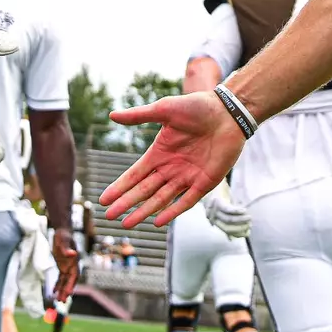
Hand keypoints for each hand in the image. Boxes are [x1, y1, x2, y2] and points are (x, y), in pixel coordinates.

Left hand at [50, 227, 78, 300]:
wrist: (62, 232)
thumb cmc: (63, 236)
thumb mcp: (64, 241)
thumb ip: (67, 248)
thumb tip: (73, 254)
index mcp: (74, 262)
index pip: (74, 276)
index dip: (71, 285)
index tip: (68, 293)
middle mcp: (72, 266)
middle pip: (70, 281)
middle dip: (66, 291)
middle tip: (62, 301)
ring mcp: (67, 267)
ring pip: (65, 281)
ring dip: (62, 290)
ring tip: (58, 301)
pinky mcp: (62, 266)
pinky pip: (60, 278)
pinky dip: (57, 285)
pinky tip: (53, 292)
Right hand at [99, 91, 244, 227]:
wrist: (227, 112)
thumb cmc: (196, 107)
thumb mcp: (164, 109)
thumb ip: (139, 116)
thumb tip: (112, 115)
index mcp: (159, 153)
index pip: (134, 175)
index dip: (120, 187)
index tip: (104, 199)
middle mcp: (170, 168)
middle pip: (144, 190)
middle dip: (127, 203)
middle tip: (110, 216)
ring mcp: (186, 177)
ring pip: (160, 199)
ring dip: (144, 211)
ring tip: (127, 224)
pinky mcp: (204, 182)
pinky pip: (185, 201)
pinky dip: (172, 211)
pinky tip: (158, 222)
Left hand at [203, 193, 251, 238]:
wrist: (211, 179)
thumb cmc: (218, 196)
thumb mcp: (221, 211)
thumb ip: (225, 224)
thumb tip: (231, 239)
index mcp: (214, 220)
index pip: (227, 231)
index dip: (238, 233)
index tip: (248, 232)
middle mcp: (212, 216)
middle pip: (228, 228)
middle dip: (240, 228)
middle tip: (250, 225)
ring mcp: (213, 209)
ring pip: (229, 220)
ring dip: (241, 221)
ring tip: (249, 218)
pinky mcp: (217, 202)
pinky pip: (228, 210)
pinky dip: (237, 211)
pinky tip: (244, 210)